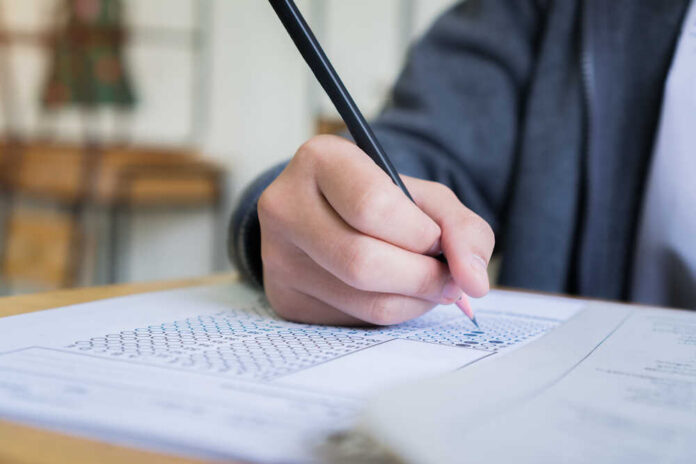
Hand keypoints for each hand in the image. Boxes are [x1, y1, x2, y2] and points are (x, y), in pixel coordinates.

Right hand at [258, 135, 494, 325]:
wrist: (326, 217)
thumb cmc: (379, 201)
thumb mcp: (423, 196)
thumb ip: (460, 227)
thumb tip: (474, 281)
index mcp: (319, 161)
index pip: (373, 207)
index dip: (419, 233)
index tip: (436, 240)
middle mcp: (285, 207)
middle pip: (363, 261)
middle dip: (422, 276)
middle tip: (446, 277)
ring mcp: (278, 257)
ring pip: (362, 299)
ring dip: (415, 300)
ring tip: (426, 284)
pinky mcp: (285, 298)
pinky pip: (353, 320)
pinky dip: (392, 313)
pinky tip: (395, 293)